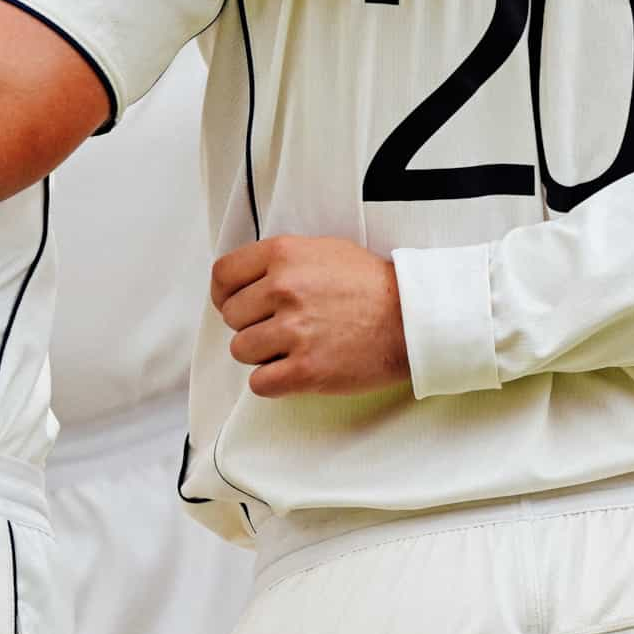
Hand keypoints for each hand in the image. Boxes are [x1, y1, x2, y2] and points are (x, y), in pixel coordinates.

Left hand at [210, 235, 408, 397]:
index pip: (222, 277)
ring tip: (292, 347)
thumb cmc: (370, 284)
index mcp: (284, 254)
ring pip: (241, 351)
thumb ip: (280, 261)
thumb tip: (244, 281)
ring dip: (262, 354)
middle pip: (231, 317)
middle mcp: (284, 289)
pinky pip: (259, 384)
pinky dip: (273, 381)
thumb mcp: (322, 249)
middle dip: (252, 324)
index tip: (234, 304)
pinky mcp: (305, 370)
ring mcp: (294, 331)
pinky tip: (294, 370)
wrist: (411, 318)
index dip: (225, 295)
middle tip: (281, 326)